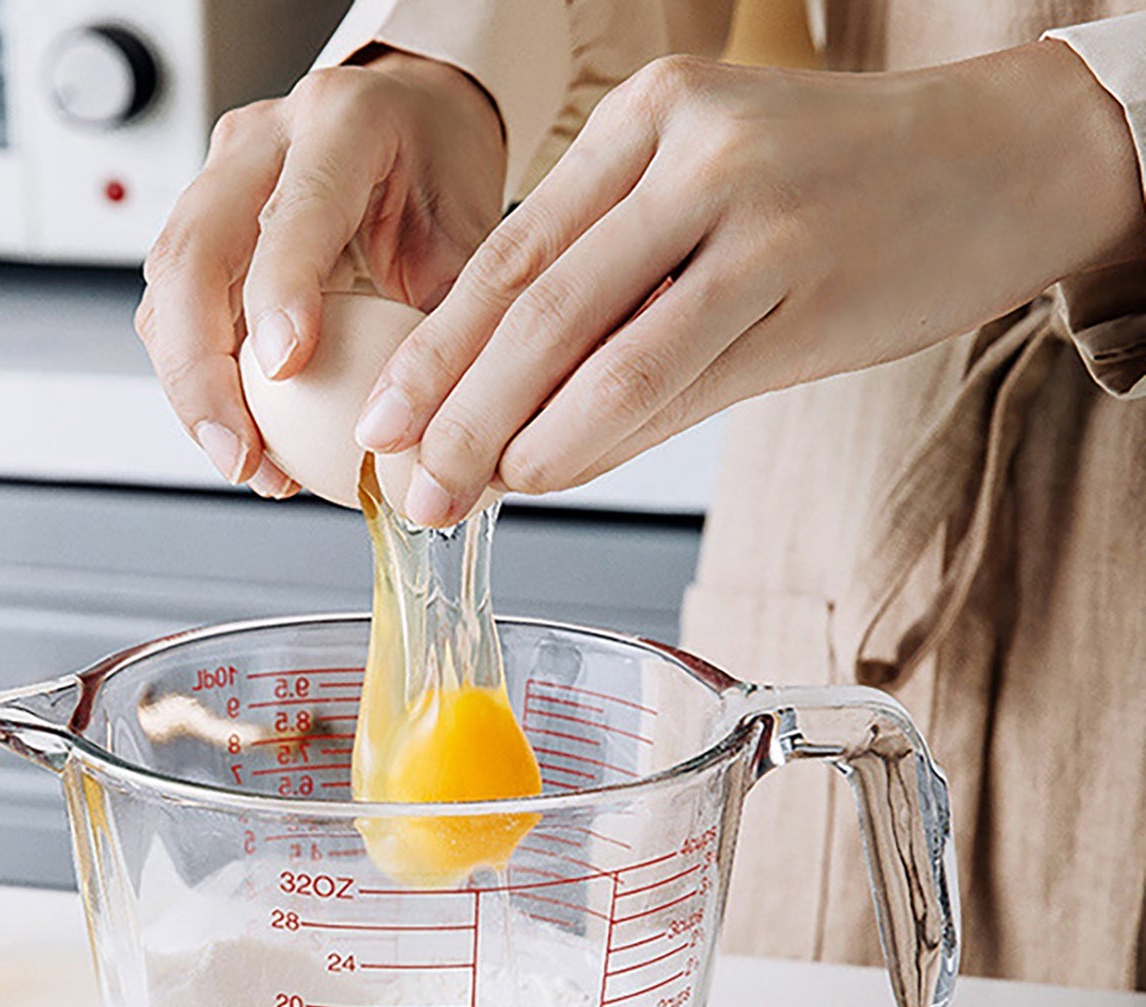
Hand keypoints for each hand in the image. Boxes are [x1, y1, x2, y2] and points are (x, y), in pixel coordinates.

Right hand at [135, 50, 504, 497]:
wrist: (412, 130)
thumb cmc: (440, 180)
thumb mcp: (470, 239)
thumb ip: (446, 321)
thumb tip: (427, 432)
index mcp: (342, 123)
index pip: (296, 208)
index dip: (281, 290)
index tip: (286, 369)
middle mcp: (262, 144)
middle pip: (192, 256)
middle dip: (201, 372)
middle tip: (241, 456)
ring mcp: (218, 184)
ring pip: (167, 292)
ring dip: (194, 393)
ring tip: (249, 466)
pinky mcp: (199, 230)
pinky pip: (174, 317)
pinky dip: (201, 388)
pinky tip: (247, 443)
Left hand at [356, 43, 1145, 525]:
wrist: (1007, 161)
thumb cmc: (848, 198)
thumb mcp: (716, 221)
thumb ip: (622, 314)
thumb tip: (526, 436)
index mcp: (647, 122)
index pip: (511, 252)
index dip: (437, 349)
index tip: (388, 422)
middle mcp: (685, 148)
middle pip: (530, 296)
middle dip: (452, 402)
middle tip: (405, 480)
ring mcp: (743, 207)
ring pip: (589, 339)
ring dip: (508, 432)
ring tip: (458, 495)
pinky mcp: (798, 275)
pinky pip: (669, 372)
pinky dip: (594, 432)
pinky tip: (545, 473)